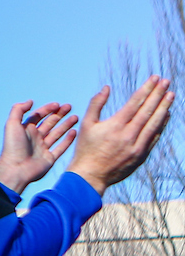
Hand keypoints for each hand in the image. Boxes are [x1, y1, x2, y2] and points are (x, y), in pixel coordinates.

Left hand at [0, 101, 77, 194]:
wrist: (16, 169)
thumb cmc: (13, 146)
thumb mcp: (12, 124)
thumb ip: (19, 110)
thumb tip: (30, 101)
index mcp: (26, 130)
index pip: (38, 116)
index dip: (47, 109)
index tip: (58, 104)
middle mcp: (34, 138)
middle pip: (49, 123)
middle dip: (59, 114)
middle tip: (69, 107)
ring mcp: (42, 149)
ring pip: (56, 134)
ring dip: (65, 125)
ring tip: (76, 117)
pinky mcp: (49, 159)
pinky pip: (61, 148)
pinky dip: (68, 140)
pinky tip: (74, 132)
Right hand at [66, 76, 173, 195]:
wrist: (90, 176)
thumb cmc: (86, 149)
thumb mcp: (86, 125)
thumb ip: (96, 104)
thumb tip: (106, 88)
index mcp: (115, 126)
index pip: (136, 102)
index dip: (147, 89)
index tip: (155, 78)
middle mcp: (128, 135)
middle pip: (148, 110)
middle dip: (158, 94)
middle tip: (166, 82)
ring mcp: (137, 146)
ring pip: (154, 123)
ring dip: (164, 108)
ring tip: (170, 95)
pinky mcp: (141, 156)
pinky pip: (154, 137)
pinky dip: (161, 125)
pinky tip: (165, 115)